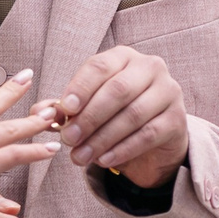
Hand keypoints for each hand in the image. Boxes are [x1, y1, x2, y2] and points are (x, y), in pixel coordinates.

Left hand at [54, 47, 188, 187]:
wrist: (154, 136)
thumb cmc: (115, 114)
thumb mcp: (88, 106)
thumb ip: (65, 108)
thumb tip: (41, 113)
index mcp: (124, 57)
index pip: (100, 66)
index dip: (80, 87)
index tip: (65, 110)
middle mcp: (150, 67)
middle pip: (118, 90)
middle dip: (90, 117)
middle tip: (69, 140)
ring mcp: (168, 92)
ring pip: (133, 114)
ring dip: (102, 138)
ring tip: (80, 157)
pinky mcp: (177, 119)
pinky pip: (148, 134)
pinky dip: (123, 149)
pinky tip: (104, 160)